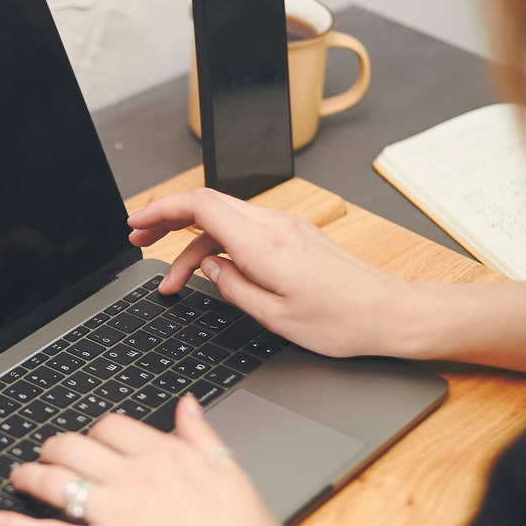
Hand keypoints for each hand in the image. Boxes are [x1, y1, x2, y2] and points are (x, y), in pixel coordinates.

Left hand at [0, 398, 329, 525]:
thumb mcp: (231, 473)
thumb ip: (202, 435)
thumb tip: (187, 405)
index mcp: (165, 456)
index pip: (110, 426)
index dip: (93, 432)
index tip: (88, 442)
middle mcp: (133, 479)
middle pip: (72, 446)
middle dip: (53, 449)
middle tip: (47, 458)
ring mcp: (114, 516)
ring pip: (54, 482)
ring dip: (28, 477)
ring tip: (20, 480)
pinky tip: (0, 523)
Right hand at [127, 188, 414, 358]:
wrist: (390, 313)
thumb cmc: (342, 321)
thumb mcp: (274, 317)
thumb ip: (232, 288)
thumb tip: (208, 269)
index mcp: (263, 244)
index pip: (199, 206)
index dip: (160, 209)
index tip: (136, 224)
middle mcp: (274, 226)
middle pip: (207, 204)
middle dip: (166, 219)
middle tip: (139, 240)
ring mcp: (286, 227)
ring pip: (224, 220)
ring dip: (191, 243)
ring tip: (172, 280)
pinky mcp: (295, 236)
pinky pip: (244, 230)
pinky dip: (218, 246)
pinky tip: (210, 271)